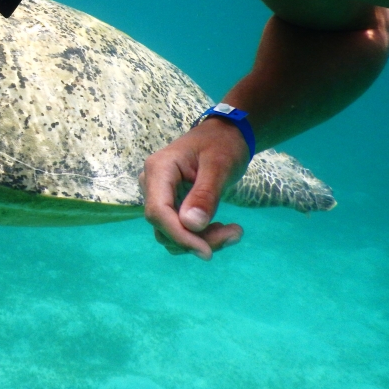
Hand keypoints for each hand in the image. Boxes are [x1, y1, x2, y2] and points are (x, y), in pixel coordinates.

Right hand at [139, 117, 251, 259]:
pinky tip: (222, 227)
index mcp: (159, 169)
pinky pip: (180, 230)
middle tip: (235, 234)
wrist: (224, 136)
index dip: (179, 235)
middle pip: (164, 226)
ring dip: (202, 240)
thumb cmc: (222, 144)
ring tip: (234, 231)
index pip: (158, 211)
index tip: (207, 252)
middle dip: (197, 239)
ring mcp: (160, 196)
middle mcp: (153, 184)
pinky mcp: (170, 206)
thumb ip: (205, 194)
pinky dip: (201, 236)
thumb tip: (191, 226)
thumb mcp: (219, 165)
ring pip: (171, 234)